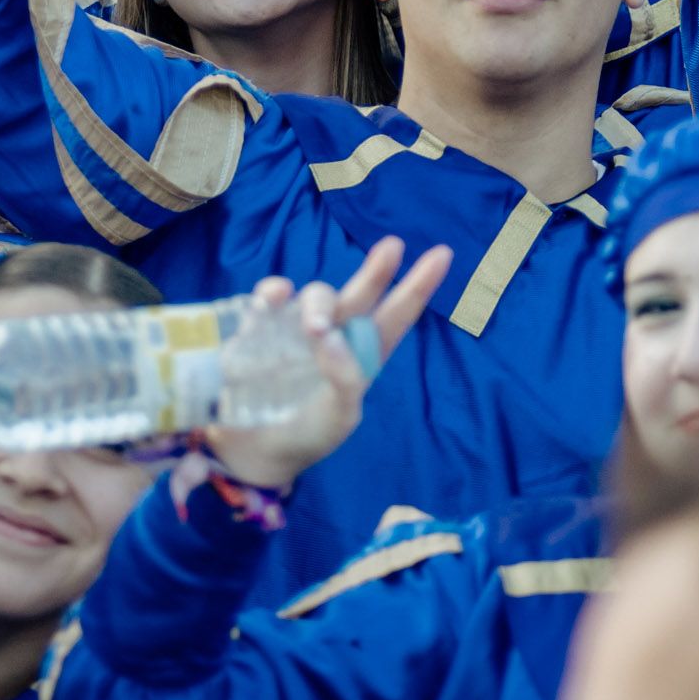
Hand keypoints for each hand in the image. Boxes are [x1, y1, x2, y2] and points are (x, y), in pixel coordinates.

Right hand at [204, 237, 452, 487]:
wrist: (255, 453)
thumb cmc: (308, 434)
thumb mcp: (339, 417)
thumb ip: (343, 379)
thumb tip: (329, 337)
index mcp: (363, 356)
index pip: (396, 317)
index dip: (418, 287)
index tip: (443, 255)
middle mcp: (335, 335)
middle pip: (360, 294)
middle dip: (378, 270)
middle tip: (394, 246)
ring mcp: (297, 329)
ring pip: (316, 296)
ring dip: (318, 304)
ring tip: (315, 329)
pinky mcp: (262, 330)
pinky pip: (269, 300)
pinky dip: (272, 293)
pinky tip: (273, 298)